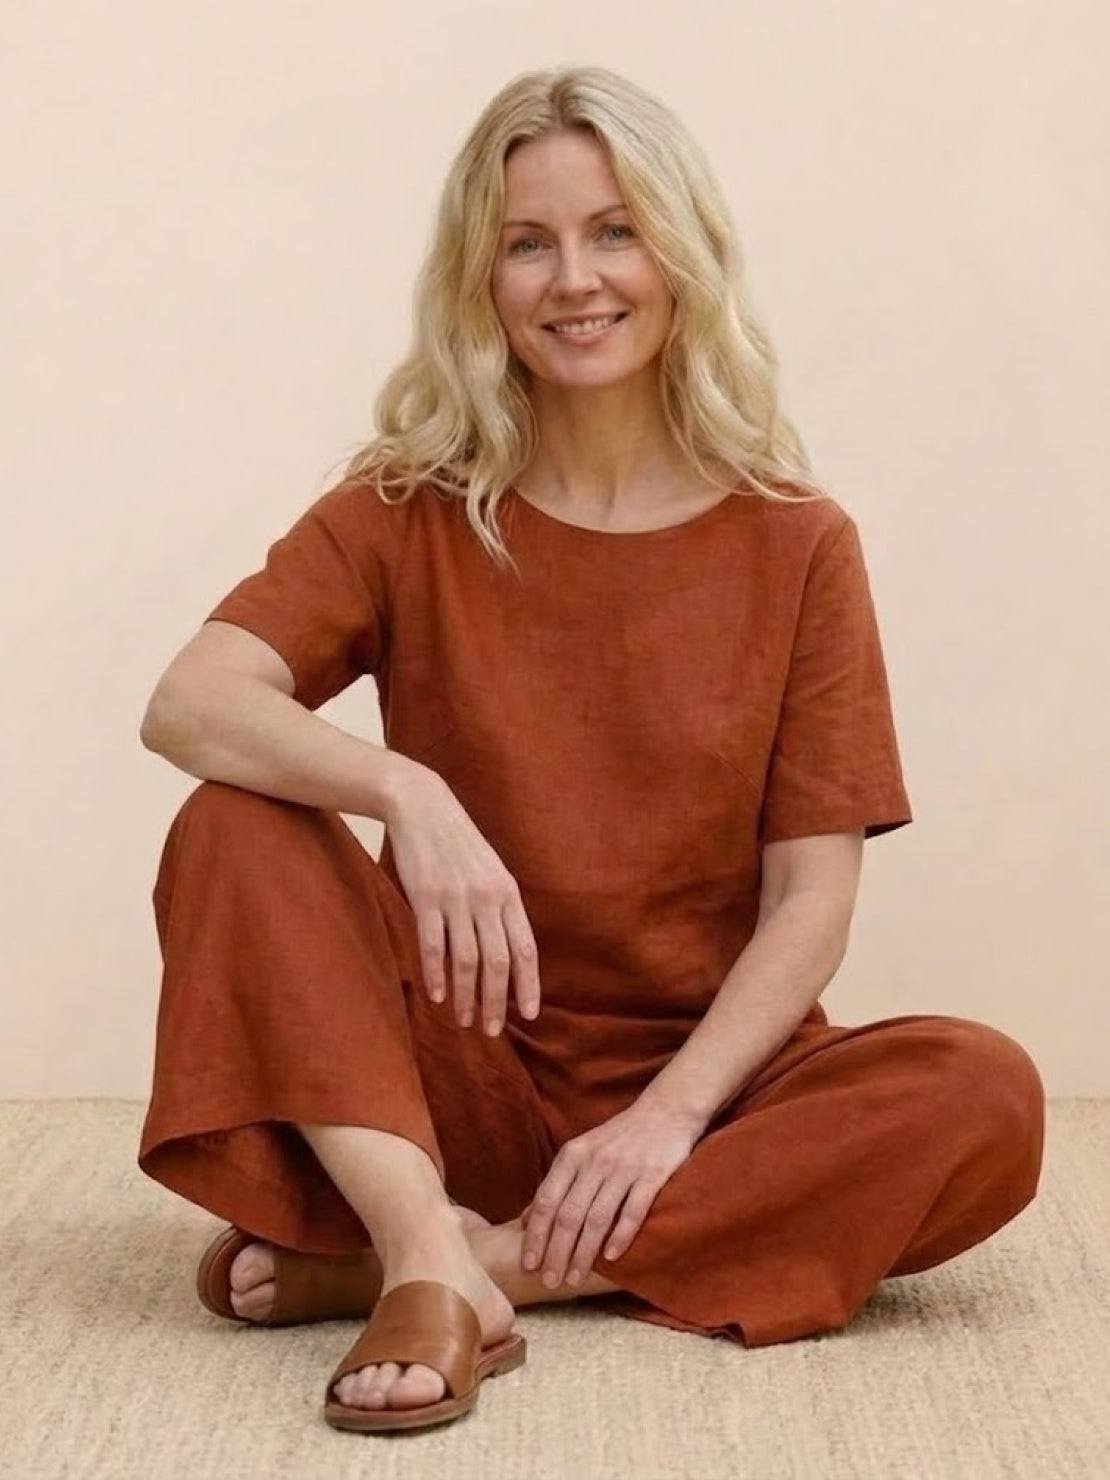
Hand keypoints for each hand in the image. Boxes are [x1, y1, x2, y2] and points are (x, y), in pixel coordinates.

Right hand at [384, 759, 540, 1034]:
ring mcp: (456, 898)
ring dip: (466, 996)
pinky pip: (433, 945)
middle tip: (491, 1030)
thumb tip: (509, 953)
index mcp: (508, 892)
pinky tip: (438, 996)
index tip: (530, 1015)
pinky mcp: (426, 896)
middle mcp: (487, 897)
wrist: (422, 806)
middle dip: (496, 1002)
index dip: (528, 984)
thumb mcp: (491, 870)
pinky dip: (436, 974)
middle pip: (498, 962)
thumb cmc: (458, 843)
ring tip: (463, 1020)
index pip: (525, 948)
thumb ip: (500, 907)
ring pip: (467, 960)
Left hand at [519, 1099, 705, 1287]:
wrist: (665, 1110)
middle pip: (569, 1215)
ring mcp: (624, 1168)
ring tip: (574, 1279)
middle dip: (557, 1252)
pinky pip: (633, 1210)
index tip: (528, 1264)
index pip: (547, 1201)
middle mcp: (595, 1162)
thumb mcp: (581, 1152)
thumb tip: (525, 1220)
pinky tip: (611, 1258)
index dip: (535, 1235)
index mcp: (573, 1155)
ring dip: (584, 1253)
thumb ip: (556, 1184)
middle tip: (550, 1281)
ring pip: (597, 1218)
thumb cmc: (618, 1137)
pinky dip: (621, 1235)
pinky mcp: (652, 1174)